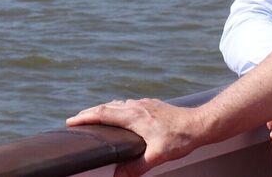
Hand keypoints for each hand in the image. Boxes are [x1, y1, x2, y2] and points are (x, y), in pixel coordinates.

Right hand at [66, 98, 207, 176]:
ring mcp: (145, 104)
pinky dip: (117, 108)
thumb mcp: (158, 156)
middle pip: (107, 106)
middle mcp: (137, 106)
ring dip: (103, 109)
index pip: (104, 114)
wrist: (200, 124)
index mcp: (134, 116)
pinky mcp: (152, 105)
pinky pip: (128, 104)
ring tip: (94, 116)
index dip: (85, 117)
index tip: (71, 121)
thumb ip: (137, 167)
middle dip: (89, 112)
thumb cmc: (181, 138)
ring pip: (118, 104)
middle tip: (76, 119)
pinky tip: (121, 114)